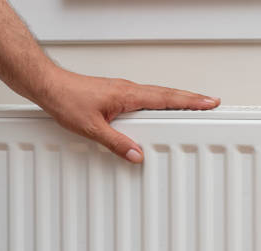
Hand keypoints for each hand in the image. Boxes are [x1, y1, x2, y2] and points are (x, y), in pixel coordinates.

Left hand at [37, 68, 219, 162]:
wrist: (49, 86)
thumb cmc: (66, 100)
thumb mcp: (92, 128)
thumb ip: (116, 143)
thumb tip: (136, 154)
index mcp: (129, 96)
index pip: (167, 99)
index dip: (190, 101)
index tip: (209, 102)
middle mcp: (130, 90)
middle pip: (168, 94)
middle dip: (192, 98)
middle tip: (211, 102)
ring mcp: (124, 90)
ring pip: (159, 94)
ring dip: (178, 98)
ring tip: (194, 105)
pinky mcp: (118, 93)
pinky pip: (148, 96)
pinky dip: (163, 100)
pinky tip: (163, 107)